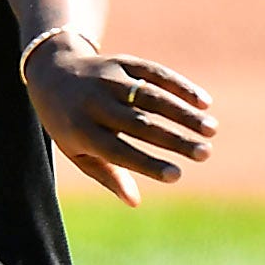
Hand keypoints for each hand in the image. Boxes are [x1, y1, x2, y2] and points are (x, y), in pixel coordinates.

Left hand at [23, 33, 216, 206]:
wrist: (52, 72)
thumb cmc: (69, 123)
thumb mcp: (77, 152)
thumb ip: (107, 174)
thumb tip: (134, 202)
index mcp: (81, 131)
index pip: (118, 151)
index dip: (148, 164)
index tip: (177, 175)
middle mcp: (95, 103)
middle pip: (140, 124)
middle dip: (175, 140)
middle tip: (205, 154)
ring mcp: (110, 79)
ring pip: (152, 96)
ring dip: (184, 113)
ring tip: (212, 130)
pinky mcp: (123, 62)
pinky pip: (155, 73)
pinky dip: (180, 86)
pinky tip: (203, 102)